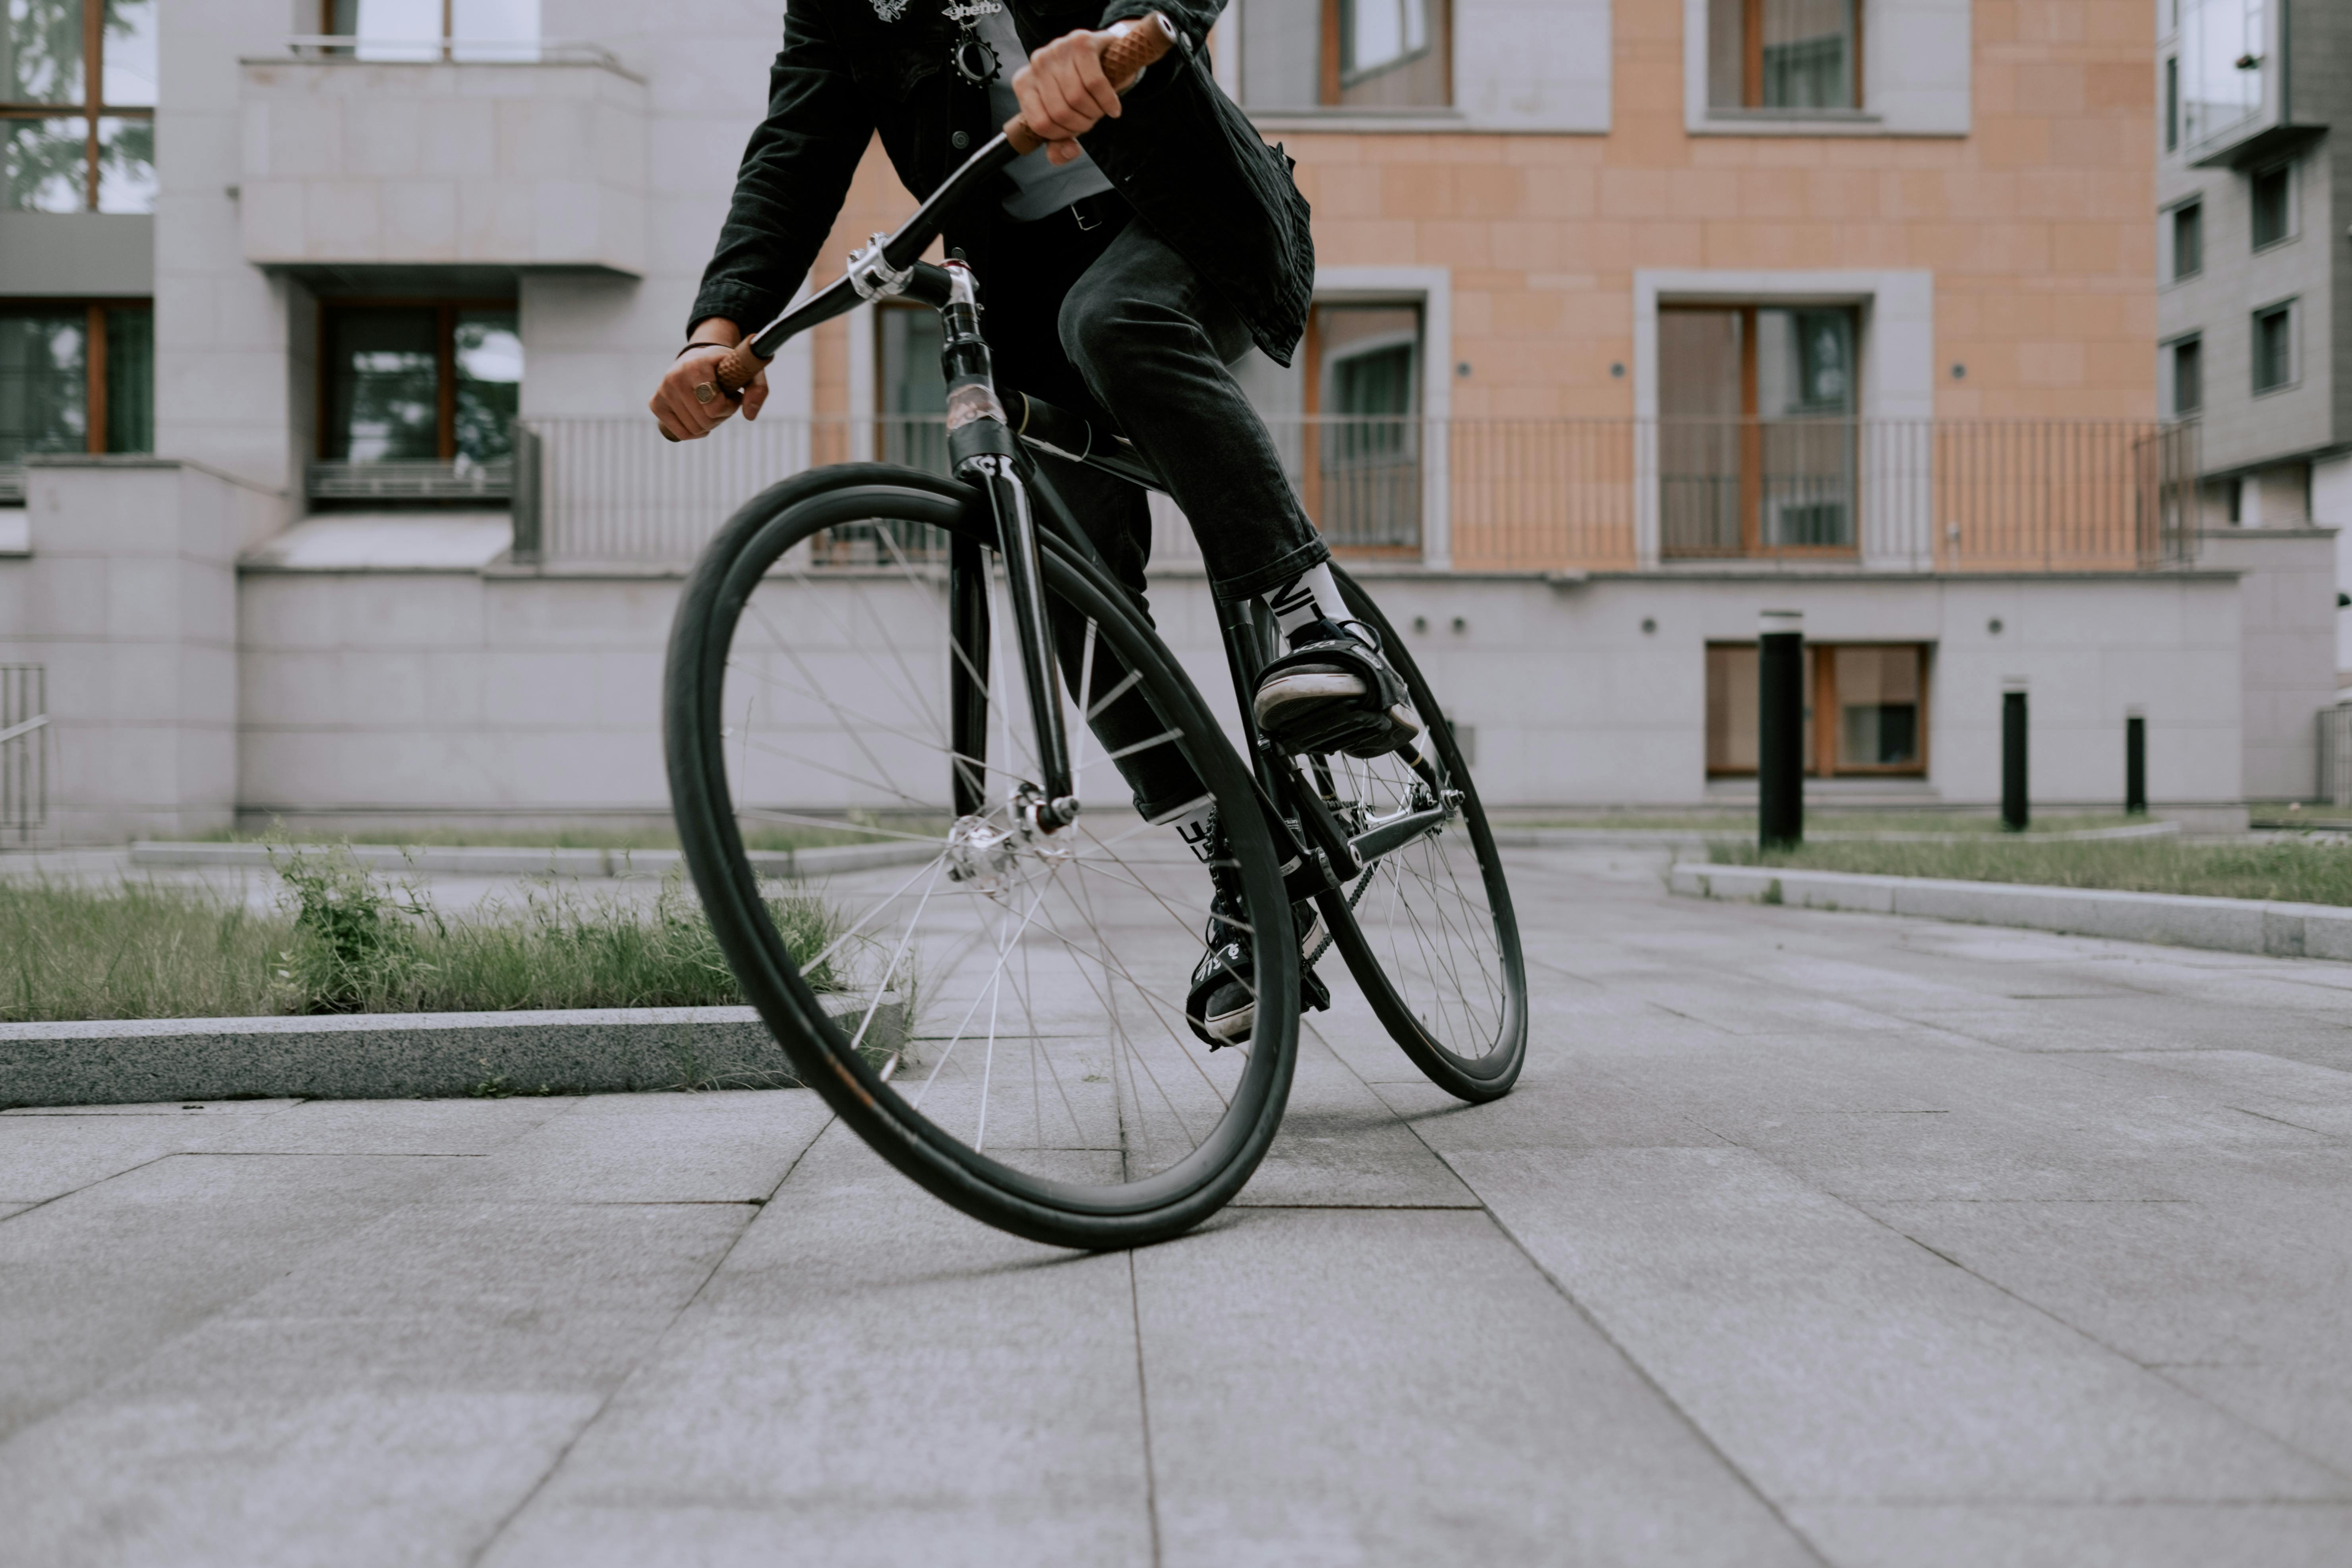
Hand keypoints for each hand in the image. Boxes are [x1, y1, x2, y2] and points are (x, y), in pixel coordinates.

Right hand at [650, 322, 767, 440]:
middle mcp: (675, 377)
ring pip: (694, 429)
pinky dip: (695, 432)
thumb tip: (749, 416)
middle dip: (720, 416)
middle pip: (705, 420)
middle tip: (722, 401)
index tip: (733, 395)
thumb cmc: (725, 367)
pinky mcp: (655, 403)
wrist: (698, 357)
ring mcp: (663, 390)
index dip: (730, 407)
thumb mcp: (747, 372)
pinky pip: (681, 434)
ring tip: (710, 405)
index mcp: (696, 366)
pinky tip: (699, 416)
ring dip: (709, 423)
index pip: (715, 406)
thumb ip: (758, 389)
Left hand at [1013, 26, 1136, 166]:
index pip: (1040, 124)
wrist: (1103, 55)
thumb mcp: (1065, 119)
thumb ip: (1060, 143)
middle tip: (1092, 118)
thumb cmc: (1080, 87)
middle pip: (1060, 112)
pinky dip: (1107, 101)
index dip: (1063, 134)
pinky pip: (1095, 83)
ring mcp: (1057, 49)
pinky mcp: (1080, 42)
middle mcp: (1036, 63)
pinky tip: (1113, 107)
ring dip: (1096, 113)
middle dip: (1082, 124)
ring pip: (1077, 98)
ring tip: (1101, 109)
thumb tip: (1067, 152)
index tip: (1076, 130)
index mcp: (1024, 84)